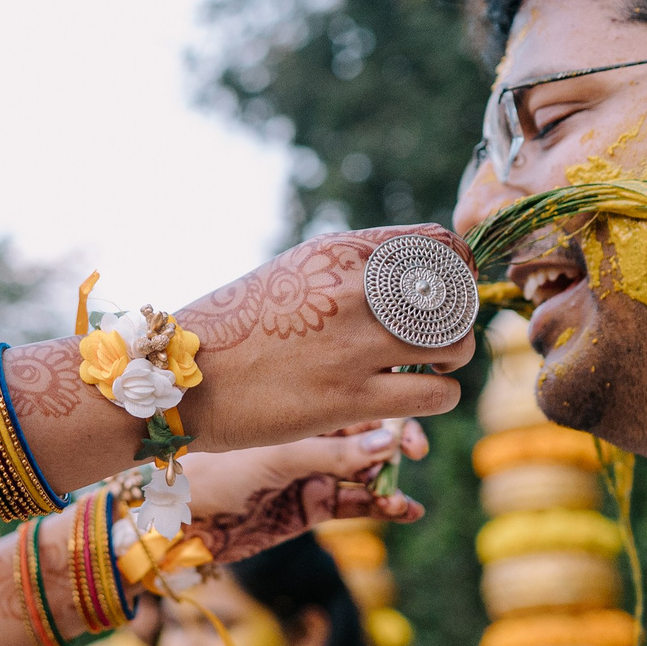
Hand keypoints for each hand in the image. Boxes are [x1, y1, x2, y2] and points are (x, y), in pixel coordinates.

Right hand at [174, 228, 473, 450]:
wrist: (186, 378)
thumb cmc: (241, 326)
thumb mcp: (297, 273)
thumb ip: (356, 268)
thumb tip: (422, 274)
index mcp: (341, 253)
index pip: (440, 246)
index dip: (460, 270)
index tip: (454, 290)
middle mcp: (354, 291)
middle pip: (456, 297)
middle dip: (458, 319)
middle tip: (441, 336)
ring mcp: (355, 346)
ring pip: (455, 345)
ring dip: (454, 358)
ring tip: (433, 366)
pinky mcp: (352, 399)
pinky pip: (438, 395)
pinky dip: (440, 396)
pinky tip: (417, 396)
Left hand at [181, 422, 429, 561]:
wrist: (177, 519)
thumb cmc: (213, 469)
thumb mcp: (274, 456)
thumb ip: (332, 453)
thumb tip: (391, 444)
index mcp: (300, 402)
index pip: (357, 395)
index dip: (386, 404)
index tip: (404, 417)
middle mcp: (312, 430)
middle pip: (370, 432)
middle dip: (396, 442)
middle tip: (411, 452)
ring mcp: (315, 469)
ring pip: (369, 470)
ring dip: (390, 479)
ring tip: (398, 496)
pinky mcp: (313, 505)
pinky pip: (358, 504)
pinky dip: (384, 506)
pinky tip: (407, 510)